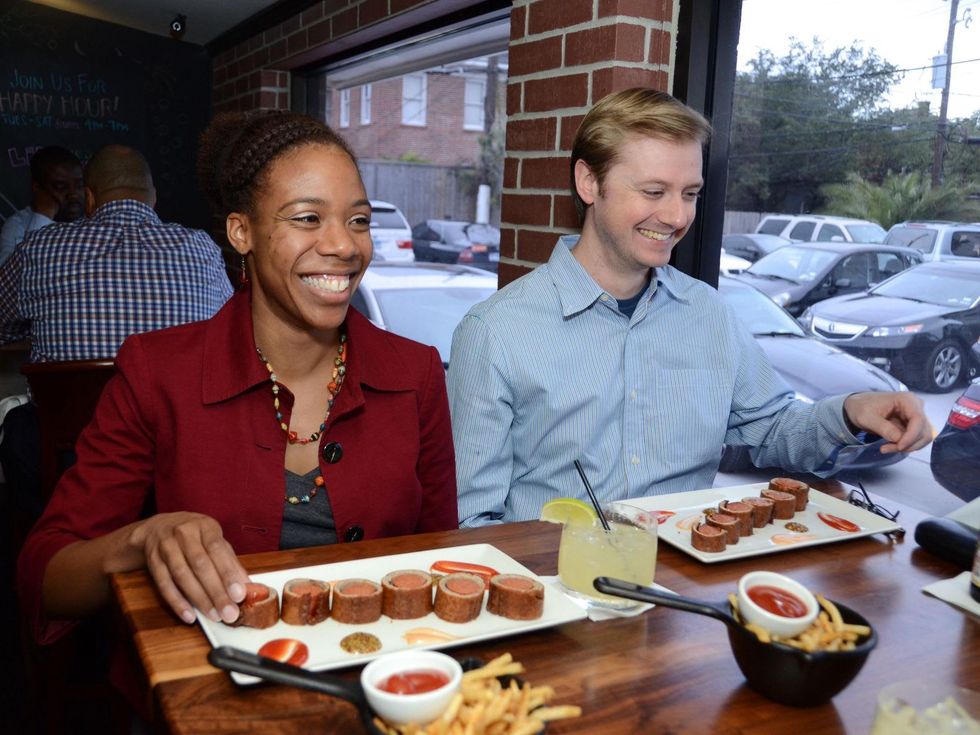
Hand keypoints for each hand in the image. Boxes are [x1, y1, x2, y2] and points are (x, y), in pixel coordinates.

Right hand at [127, 512, 249, 624]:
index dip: (228, 573)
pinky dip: (177, 602)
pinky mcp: (152, 561)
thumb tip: (247, 586)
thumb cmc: (195, 536)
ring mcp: (165, 546)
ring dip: (199, 599)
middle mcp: (184, 534)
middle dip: (216, 592)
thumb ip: (230, 562)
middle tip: (229, 613)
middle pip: (200, 565)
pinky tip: (189, 615)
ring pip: (182, 576)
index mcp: (204, 526)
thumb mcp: (214, 540)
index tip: (239, 594)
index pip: (217, 549)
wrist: (158, 526)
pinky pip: (164, 584)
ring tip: (214, 615)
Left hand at [843, 392, 933, 453]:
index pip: (918, 419)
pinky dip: (905, 446)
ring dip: (907, 447)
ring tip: (886, 448)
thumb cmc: (861, 408)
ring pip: (922, 437)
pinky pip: (916, 440)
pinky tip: (889, 446)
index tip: (899, 447)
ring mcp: (916, 416)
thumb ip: (883, 428)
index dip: (911, 436)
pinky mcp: (913, 425)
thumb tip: (899, 439)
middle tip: (886, 449)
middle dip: (908, 444)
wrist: (859, 407)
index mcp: (907, 399)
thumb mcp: (867, 418)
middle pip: (923, 431)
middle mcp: (916, 406)